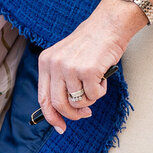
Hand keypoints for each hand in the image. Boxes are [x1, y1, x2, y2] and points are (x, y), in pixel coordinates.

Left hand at [36, 0, 152, 131]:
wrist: (108, 26)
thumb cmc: (91, 44)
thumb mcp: (66, 58)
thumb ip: (61, 80)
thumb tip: (63, 111)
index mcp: (46, 62)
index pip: (43, 98)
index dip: (51, 116)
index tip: (60, 127)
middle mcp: (54, 65)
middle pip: (59, 104)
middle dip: (73, 114)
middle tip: (85, 113)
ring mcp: (70, 68)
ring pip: (79, 101)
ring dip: (91, 97)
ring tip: (96, 82)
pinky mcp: (88, 71)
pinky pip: (94, 95)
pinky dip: (101, 90)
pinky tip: (102, 76)